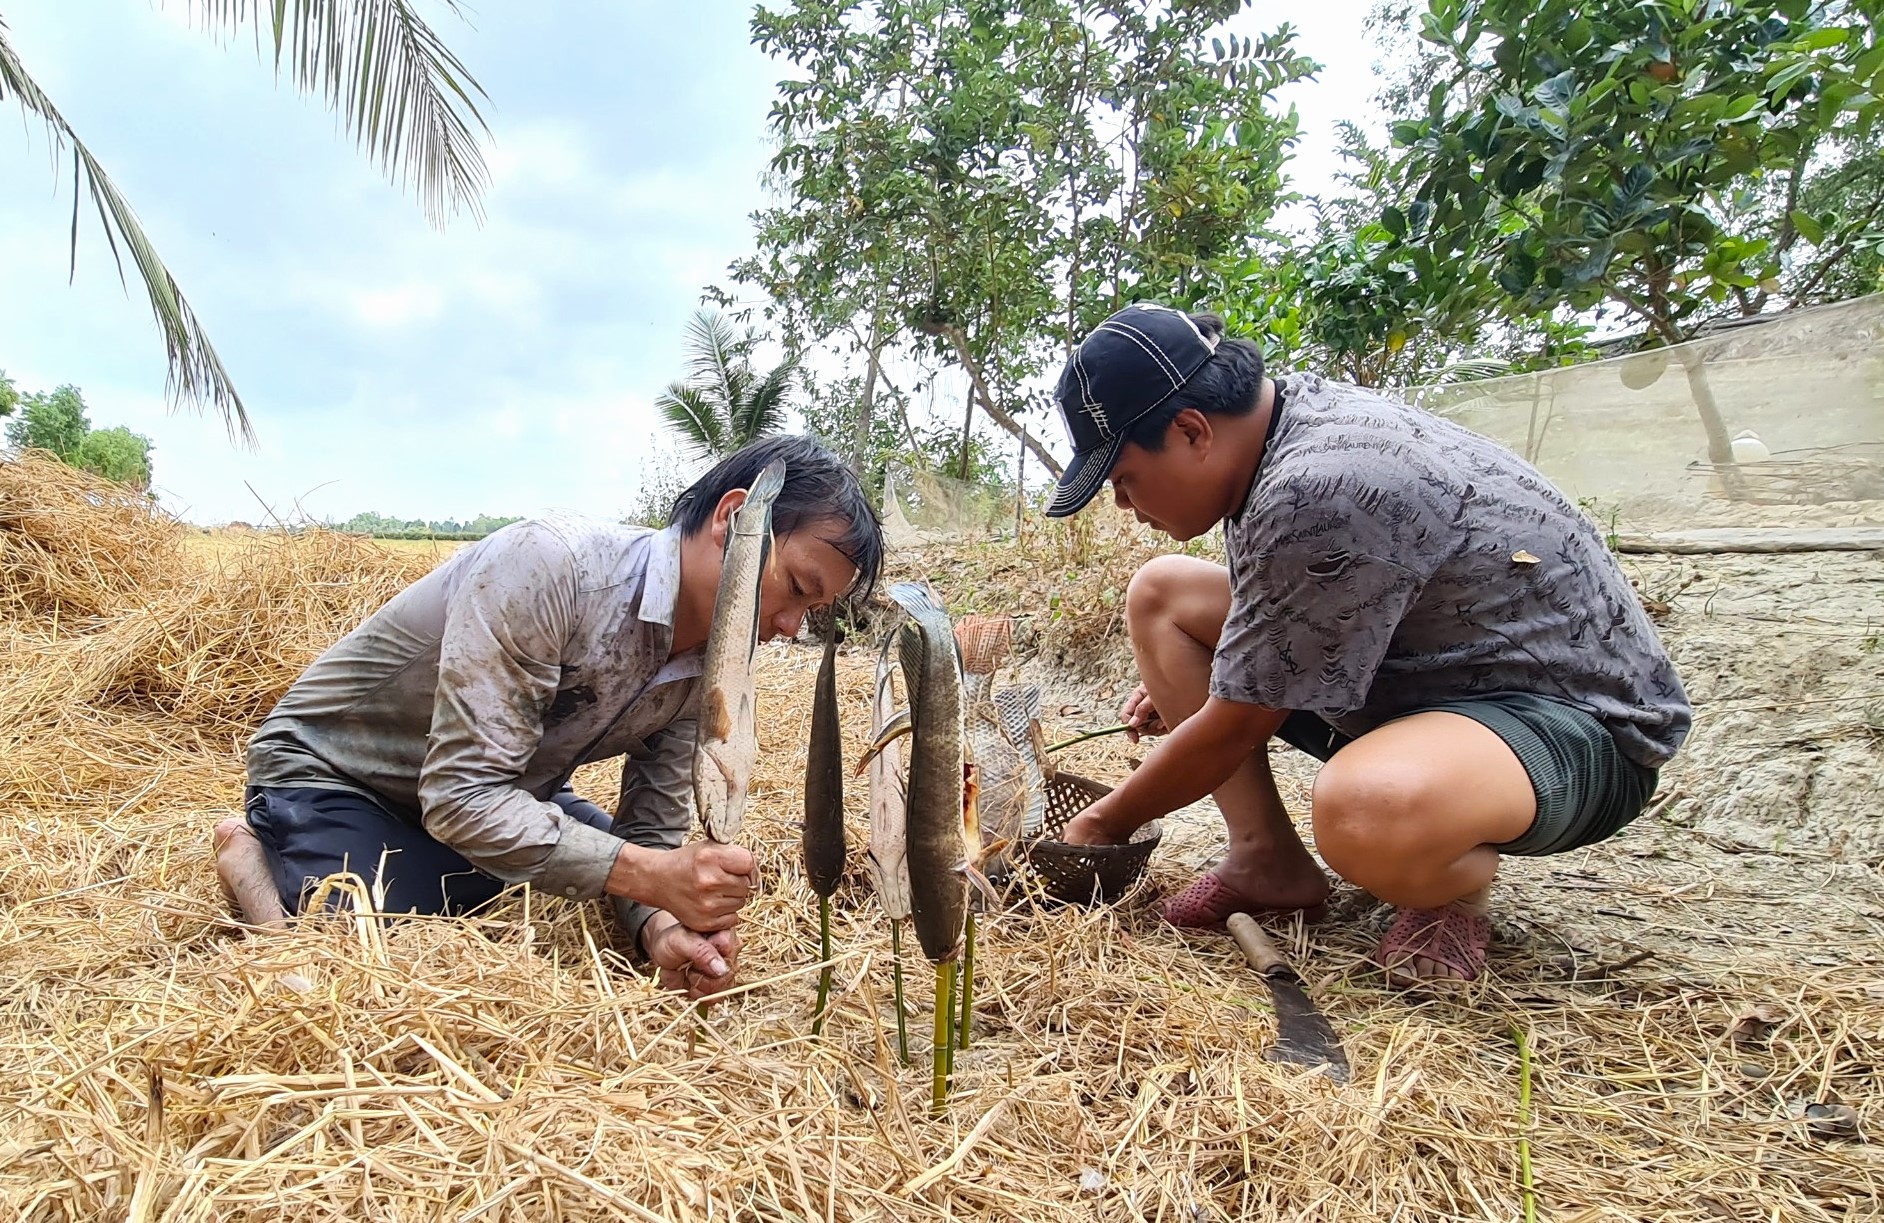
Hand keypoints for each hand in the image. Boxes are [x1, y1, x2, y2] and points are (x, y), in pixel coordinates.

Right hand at [608, 841, 754, 931]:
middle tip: (721, 878)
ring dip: (734, 897)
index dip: (746, 865)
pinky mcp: (704, 922)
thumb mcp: (709, 847)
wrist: (658, 879)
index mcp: (710, 857)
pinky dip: (727, 913)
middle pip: (748, 885)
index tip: (738, 866)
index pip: (750, 863)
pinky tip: (711, 904)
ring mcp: (706, 905)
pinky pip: (733, 919)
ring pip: (742, 902)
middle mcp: (709, 881)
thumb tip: (760, 869)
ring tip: (714, 890)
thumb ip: (736, 854)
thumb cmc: (688, 862)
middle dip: (739, 881)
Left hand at [642, 911, 740, 999]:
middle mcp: (731, 955)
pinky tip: (691, 983)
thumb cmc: (673, 940)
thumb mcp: (681, 941)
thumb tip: (723, 970)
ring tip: (689, 972)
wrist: (666, 951)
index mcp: (726, 936)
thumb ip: (702, 952)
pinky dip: (698, 994)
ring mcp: (726, 972)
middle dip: (702, 976)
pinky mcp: (719, 987)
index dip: (709, 960)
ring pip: (721, 990)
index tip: (692, 953)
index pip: (729, 954)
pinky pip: (714, 998)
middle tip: (688, 964)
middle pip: (726, 976)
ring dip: (700, 985)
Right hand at [1119, 684, 1168, 742]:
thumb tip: (1131, 724)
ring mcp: (1152, 714)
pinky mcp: (1161, 720)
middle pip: (1138, 725)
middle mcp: (1143, 707)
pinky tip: (1170, 721)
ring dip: (1157, 727)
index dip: (1128, 728)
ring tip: (1166, 719)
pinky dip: (1164, 728)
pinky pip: (1159, 730)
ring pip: (1148, 730)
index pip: (1127, 715)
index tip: (1135, 739)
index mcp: (1138, 697)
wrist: (1187, 689)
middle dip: (1148, 728)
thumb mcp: (1154, 697)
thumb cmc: (1170, 687)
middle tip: (1159, 723)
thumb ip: (1141, 709)